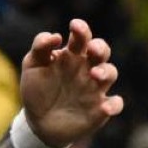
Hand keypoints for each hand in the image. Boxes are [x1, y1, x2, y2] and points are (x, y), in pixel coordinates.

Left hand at [20, 19, 123, 147]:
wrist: (38, 122)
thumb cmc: (37, 89)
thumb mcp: (32, 66)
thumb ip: (40, 47)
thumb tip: (56, 36)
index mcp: (71, 55)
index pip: (81, 37)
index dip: (81, 29)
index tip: (75, 26)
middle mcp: (86, 68)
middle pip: (101, 51)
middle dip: (100, 47)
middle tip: (91, 49)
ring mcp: (95, 88)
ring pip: (111, 73)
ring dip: (106, 71)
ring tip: (94, 74)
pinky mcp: (100, 109)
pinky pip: (115, 104)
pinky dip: (114, 104)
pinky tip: (104, 107)